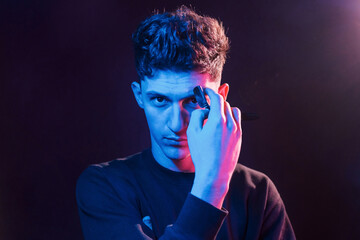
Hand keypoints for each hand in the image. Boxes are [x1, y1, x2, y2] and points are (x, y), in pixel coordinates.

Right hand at [187, 87, 241, 207]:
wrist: (214, 174)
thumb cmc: (201, 155)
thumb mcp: (192, 133)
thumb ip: (197, 116)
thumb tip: (203, 110)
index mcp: (217, 121)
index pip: (217, 99)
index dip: (210, 93)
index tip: (206, 92)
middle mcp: (230, 123)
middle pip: (225, 104)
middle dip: (216, 102)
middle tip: (208, 106)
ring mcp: (237, 131)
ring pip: (233, 111)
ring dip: (224, 110)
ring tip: (215, 117)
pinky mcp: (240, 138)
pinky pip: (237, 121)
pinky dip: (230, 118)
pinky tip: (222, 125)